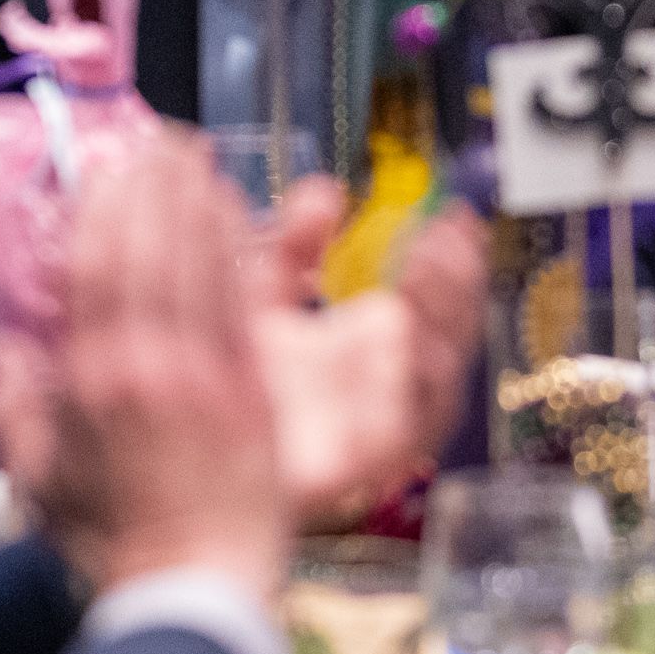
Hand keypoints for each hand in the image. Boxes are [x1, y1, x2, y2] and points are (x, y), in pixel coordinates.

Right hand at [1, 131, 287, 601]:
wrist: (186, 587)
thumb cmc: (106, 542)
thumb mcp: (34, 480)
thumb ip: (15, 409)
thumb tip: (9, 348)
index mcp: (88, 383)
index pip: (97, 274)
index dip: (107, 213)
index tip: (110, 171)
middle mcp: (144, 367)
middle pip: (151, 255)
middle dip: (157, 191)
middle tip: (163, 143)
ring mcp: (202, 377)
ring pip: (200, 270)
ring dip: (200, 207)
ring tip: (199, 160)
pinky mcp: (250, 393)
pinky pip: (243, 306)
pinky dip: (241, 254)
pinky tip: (241, 218)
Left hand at [242, 181, 482, 527]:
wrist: (194, 458)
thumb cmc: (238, 383)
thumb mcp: (262, 300)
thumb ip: (291, 247)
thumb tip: (324, 192)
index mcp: (373, 343)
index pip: (435, 296)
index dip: (455, 257)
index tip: (455, 216)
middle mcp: (390, 383)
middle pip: (453, 332)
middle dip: (460, 281)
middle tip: (447, 235)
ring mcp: (385, 422)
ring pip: (444, 372)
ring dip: (446, 320)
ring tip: (428, 268)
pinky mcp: (373, 461)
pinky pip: (415, 421)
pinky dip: (419, 377)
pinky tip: (403, 333)